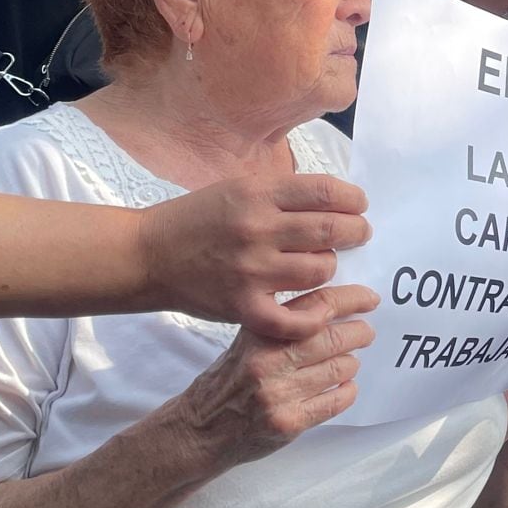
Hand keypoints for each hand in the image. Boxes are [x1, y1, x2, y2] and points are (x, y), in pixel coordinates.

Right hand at [138, 174, 370, 339]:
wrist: (147, 255)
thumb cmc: (197, 219)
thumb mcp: (238, 188)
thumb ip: (282, 194)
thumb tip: (335, 200)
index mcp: (257, 194)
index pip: (325, 191)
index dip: (353, 199)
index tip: (359, 205)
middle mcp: (256, 229)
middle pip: (331, 230)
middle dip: (356, 232)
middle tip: (359, 234)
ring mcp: (251, 271)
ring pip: (320, 270)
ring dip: (330, 267)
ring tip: (324, 264)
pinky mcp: (243, 307)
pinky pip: (294, 319)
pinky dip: (313, 317)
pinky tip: (318, 310)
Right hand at [156, 284, 377, 472]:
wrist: (201, 429)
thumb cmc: (229, 381)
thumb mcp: (248, 343)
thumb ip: (284, 327)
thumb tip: (333, 309)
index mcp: (261, 334)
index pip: (316, 306)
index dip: (350, 299)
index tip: (369, 299)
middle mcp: (269, 361)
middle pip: (334, 337)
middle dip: (359, 333)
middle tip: (365, 333)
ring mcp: (280, 393)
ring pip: (339, 369)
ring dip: (350, 364)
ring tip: (348, 362)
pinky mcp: (289, 422)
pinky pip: (335, 401)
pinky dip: (347, 391)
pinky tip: (344, 387)